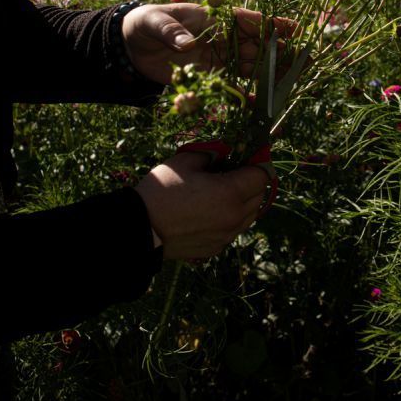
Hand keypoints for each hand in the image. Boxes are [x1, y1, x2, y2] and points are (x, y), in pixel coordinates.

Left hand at [121, 3, 296, 84]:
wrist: (129, 46)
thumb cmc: (146, 23)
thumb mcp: (155, 22)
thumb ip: (172, 32)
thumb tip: (186, 44)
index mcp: (214, 17)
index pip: (247, 20)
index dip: (271, 25)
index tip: (294, 29)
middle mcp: (221, 37)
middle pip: (256, 45)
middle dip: (280, 52)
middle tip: (304, 60)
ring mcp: (217, 57)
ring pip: (250, 65)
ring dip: (271, 72)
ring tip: (293, 79)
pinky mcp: (208, 76)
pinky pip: (233, 83)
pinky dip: (248, 91)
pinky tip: (265, 99)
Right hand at [135, 150, 268, 258]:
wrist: (138, 229)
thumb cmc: (161, 191)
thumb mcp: (185, 161)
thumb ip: (212, 154)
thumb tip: (225, 153)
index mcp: (230, 193)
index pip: (262, 176)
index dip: (257, 163)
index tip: (246, 157)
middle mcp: (234, 217)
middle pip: (259, 196)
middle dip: (251, 181)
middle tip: (233, 172)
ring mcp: (226, 236)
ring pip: (250, 215)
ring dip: (244, 201)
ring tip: (222, 191)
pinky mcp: (216, 247)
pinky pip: (234, 229)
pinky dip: (231, 217)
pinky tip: (211, 210)